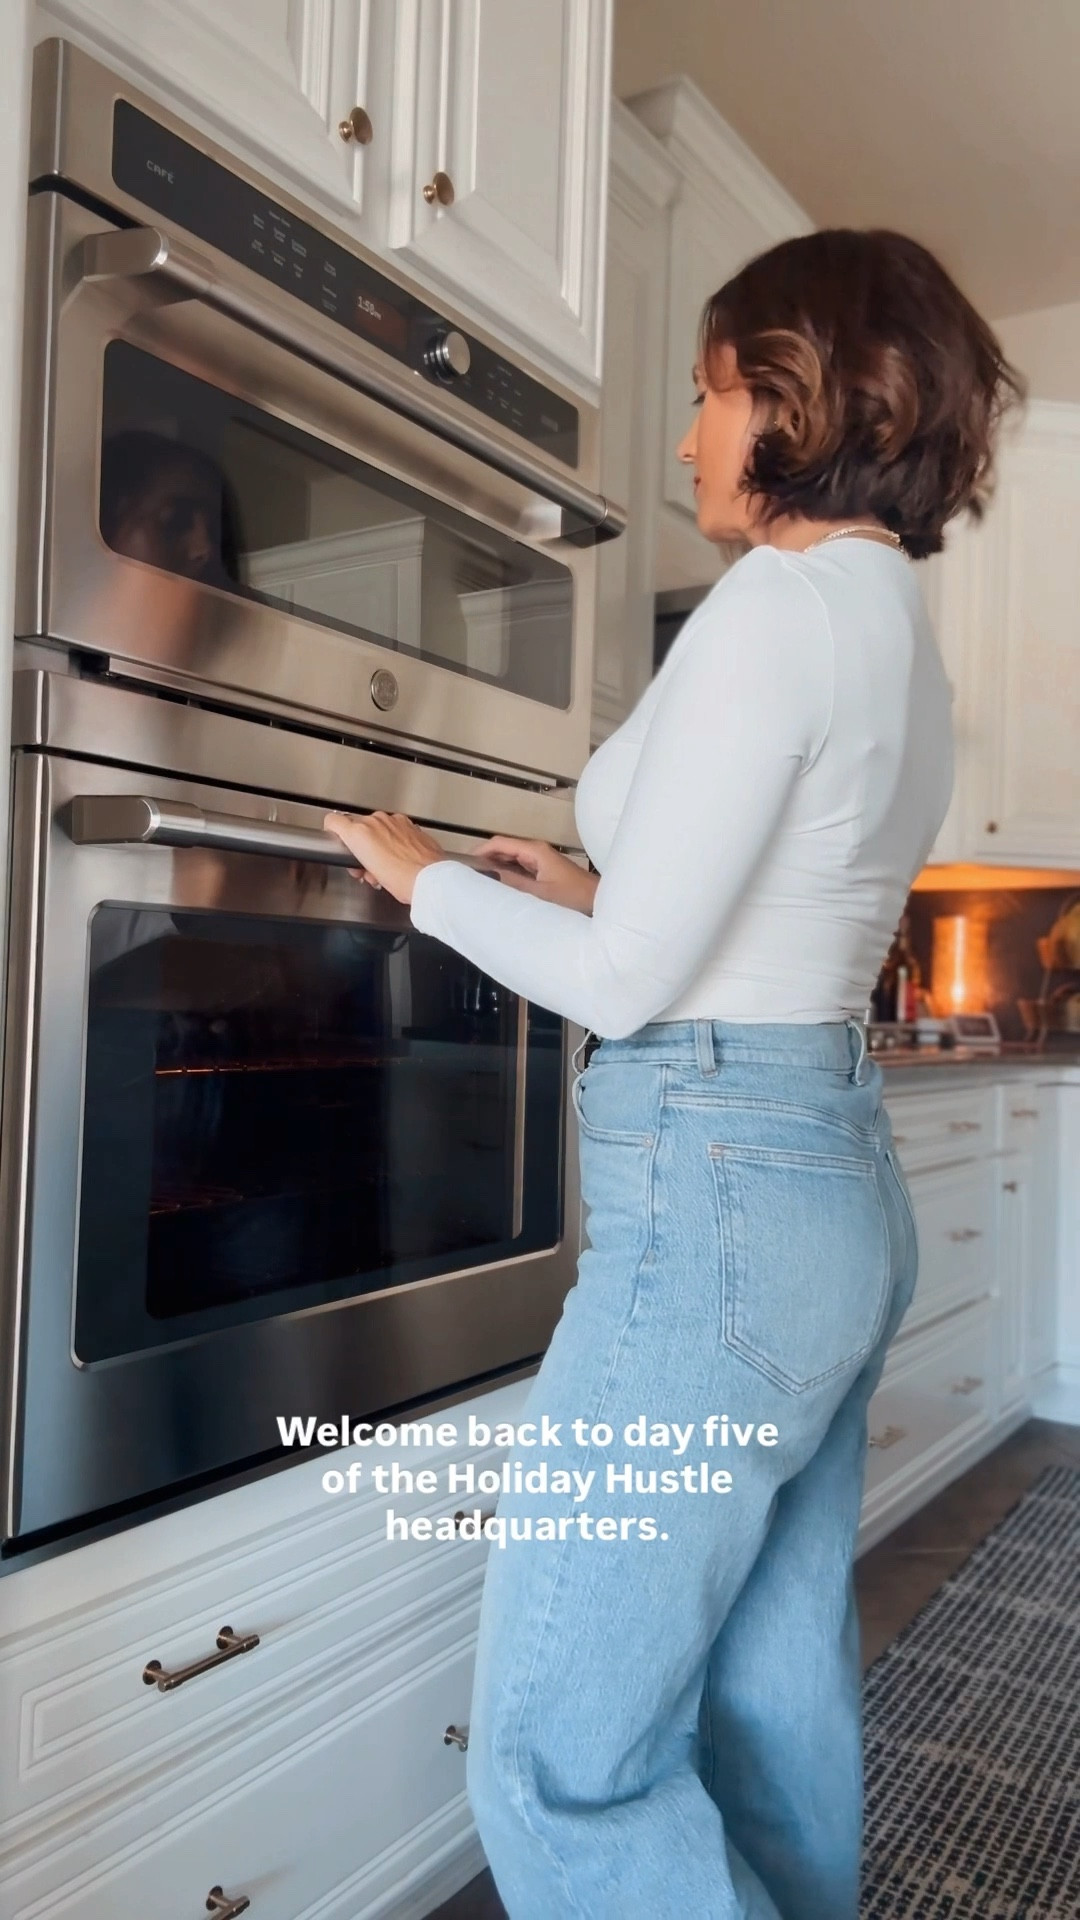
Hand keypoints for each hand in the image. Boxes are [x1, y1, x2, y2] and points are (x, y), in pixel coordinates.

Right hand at [323, 810, 446, 905]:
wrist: (430, 879)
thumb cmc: (402, 879)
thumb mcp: (369, 874)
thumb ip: (358, 861)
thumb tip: (359, 860)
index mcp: (359, 832)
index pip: (333, 821)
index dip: (333, 833)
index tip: (337, 841)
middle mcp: (376, 821)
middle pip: (357, 828)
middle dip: (360, 846)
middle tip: (366, 867)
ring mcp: (395, 821)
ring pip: (377, 828)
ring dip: (378, 843)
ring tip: (386, 866)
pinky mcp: (410, 824)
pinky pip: (395, 829)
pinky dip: (394, 840)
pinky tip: (399, 858)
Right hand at [473, 836, 597, 913]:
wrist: (598, 900)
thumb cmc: (573, 896)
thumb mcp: (539, 893)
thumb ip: (513, 883)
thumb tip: (488, 876)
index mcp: (534, 850)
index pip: (500, 843)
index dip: (481, 850)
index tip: (464, 862)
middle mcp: (536, 851)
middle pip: (504, 848)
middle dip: (485, 858)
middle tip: (468, 874)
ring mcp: (540, 859)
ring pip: (511, 858)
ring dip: (495, 866)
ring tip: (478, 880)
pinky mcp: (543, 869)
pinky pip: (519, 867)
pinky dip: (507, 873)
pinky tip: (499, 885)